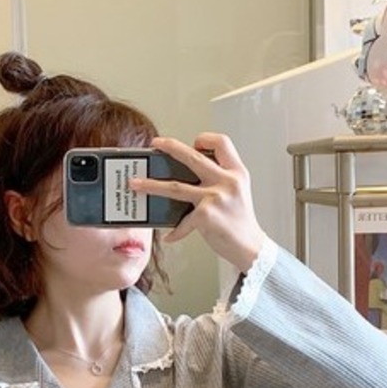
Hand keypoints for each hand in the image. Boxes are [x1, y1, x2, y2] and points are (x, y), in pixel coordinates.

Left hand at [134, 133, 263, 275]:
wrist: (251, 248)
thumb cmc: (241, 221)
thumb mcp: (237, 191)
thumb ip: (220, 177)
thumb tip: (187, 172)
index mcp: (236, 172)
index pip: (222, 142)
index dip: (206, 139)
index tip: (193, 143)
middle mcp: (227, 181)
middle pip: (192, 156)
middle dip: (169, 146)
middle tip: (154, 144)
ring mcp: (215, 197)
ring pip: (175, 186)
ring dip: (151, 185)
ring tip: (135, 184)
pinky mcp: (205, 216)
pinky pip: (182, 221)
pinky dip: (175, 230)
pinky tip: (169, 236)